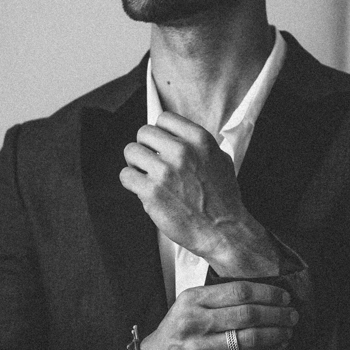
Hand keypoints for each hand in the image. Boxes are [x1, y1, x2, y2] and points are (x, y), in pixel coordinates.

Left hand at [120, 111, 275, 270]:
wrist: (223, 231)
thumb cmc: (223, 199)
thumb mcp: (220, 160)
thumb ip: (198, 145)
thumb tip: (177, 135)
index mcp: (200, 140)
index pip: (164, 118)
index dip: (160, 131)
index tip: (161, 143)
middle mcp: (182, 152)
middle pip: (144, 132)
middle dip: (146, 146)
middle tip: (151, 160)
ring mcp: (165, 172)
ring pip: (131, 151)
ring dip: (136, 163)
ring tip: (146, 174)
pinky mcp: (151, 192)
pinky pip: (126, 175)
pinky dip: (131, 182)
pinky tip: (143, 188)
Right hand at [134, 280, 298, 349]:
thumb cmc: (176, 334)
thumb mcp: (188, 307)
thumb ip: (216, 299)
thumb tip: (260, 294)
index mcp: (192, 301)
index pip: (238, 291)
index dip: (266, 293)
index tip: (282, 295)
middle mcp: (196, 322)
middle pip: (248, 314)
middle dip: (276, 312)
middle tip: (292, 312)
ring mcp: (204, 348)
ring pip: (251, 337)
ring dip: (276, 332)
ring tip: (289, 328)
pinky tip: (278, 344)